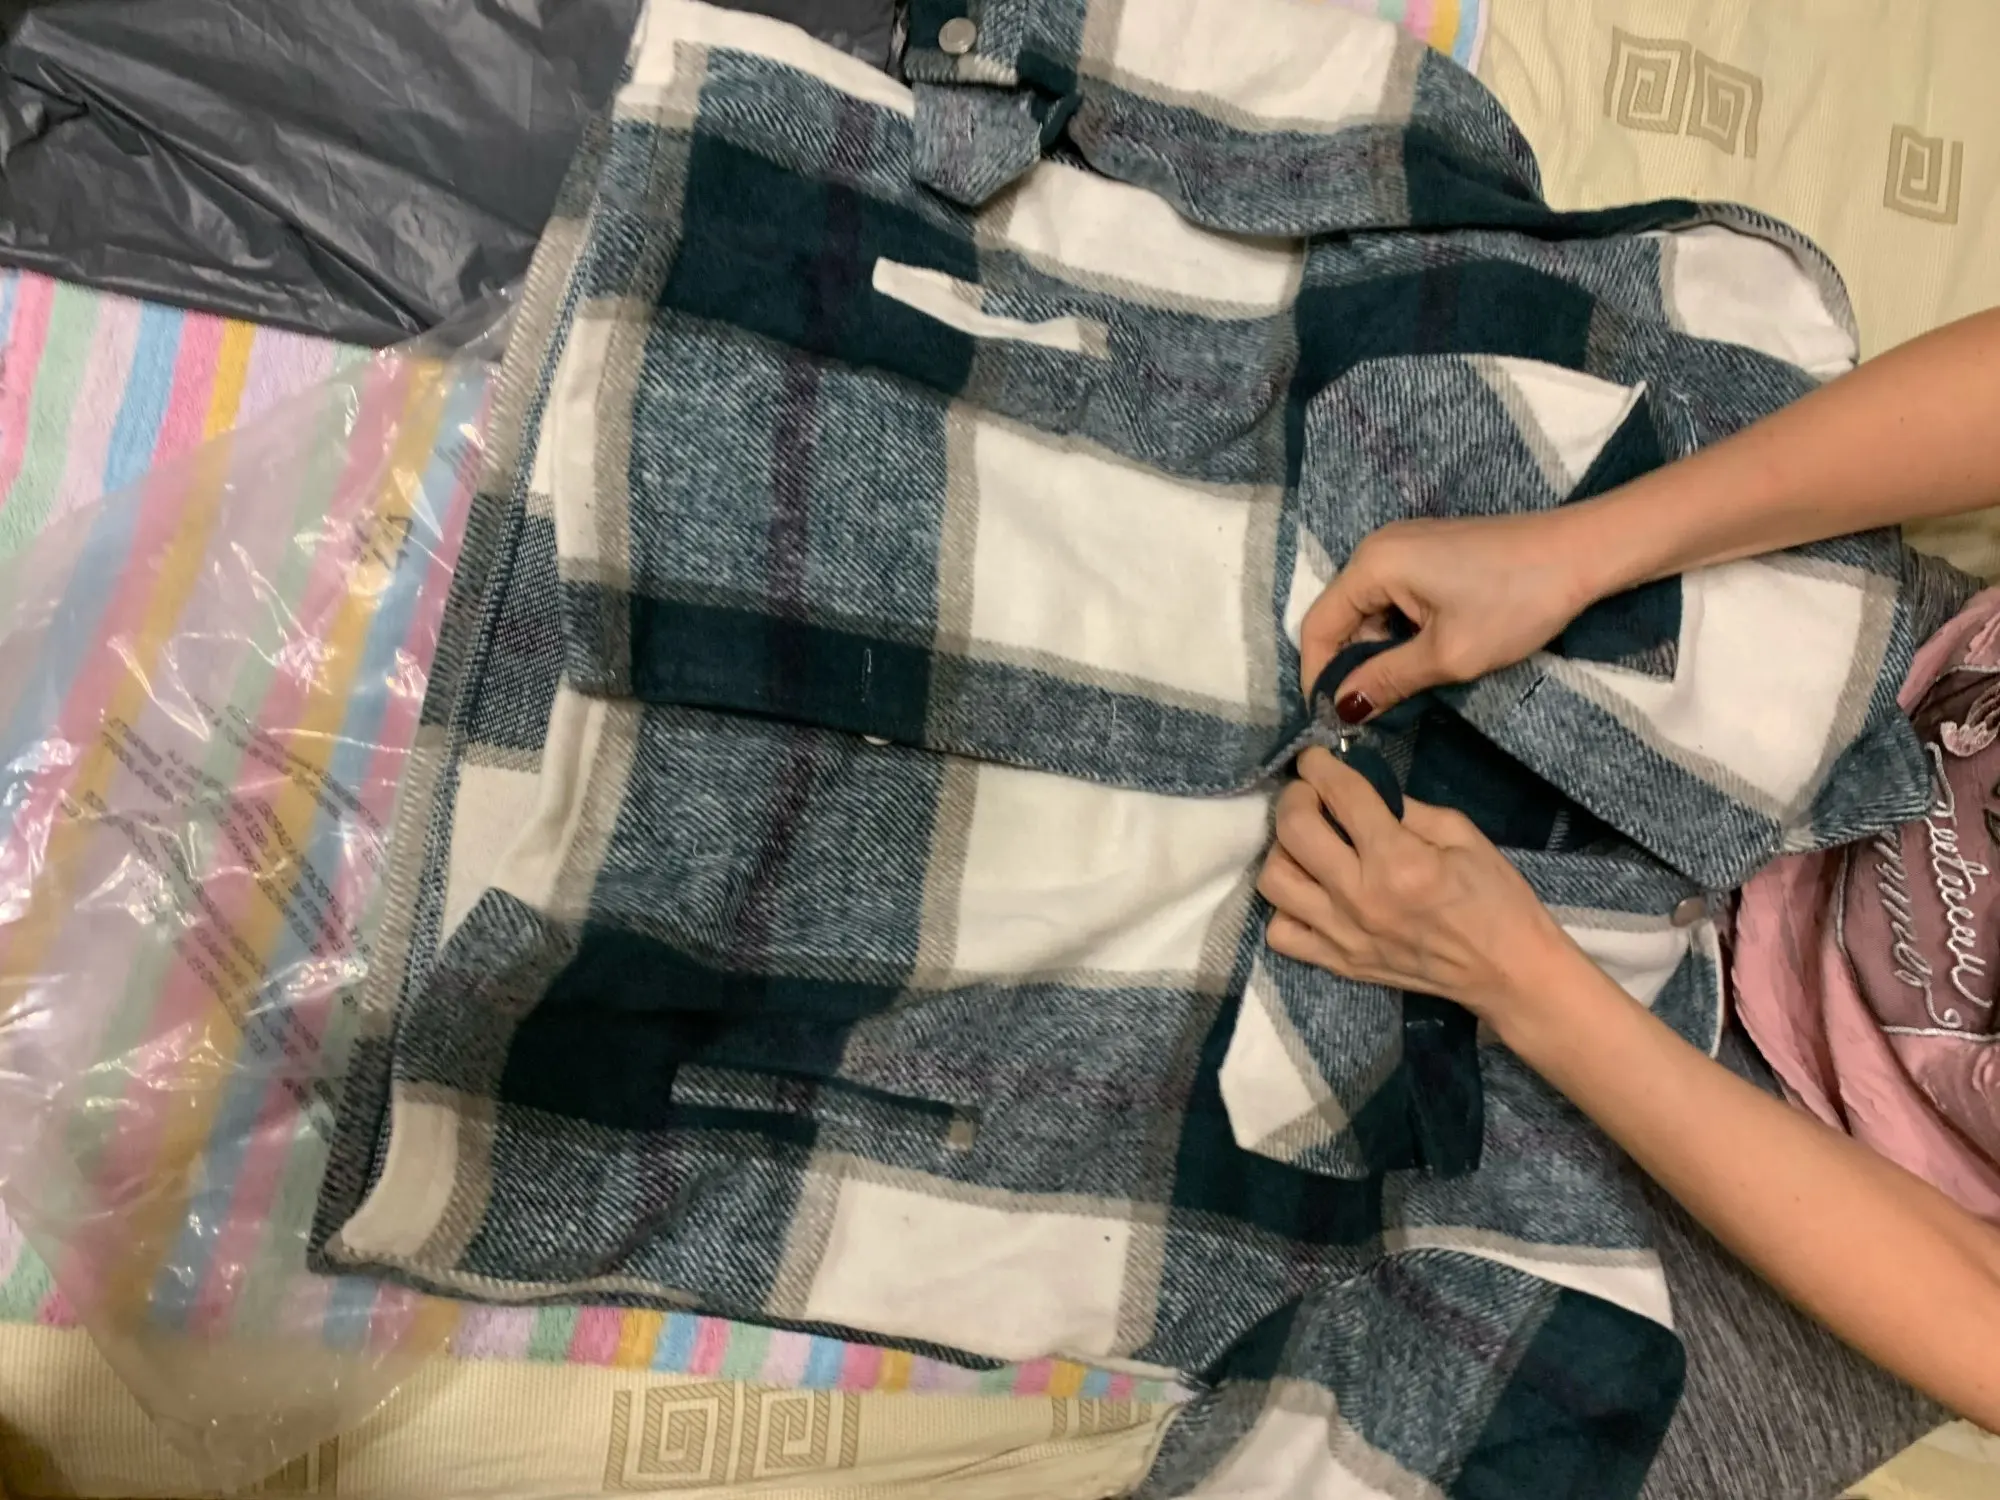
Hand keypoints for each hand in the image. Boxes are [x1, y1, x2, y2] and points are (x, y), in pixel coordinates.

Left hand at [1257, 749, 1575, 1019]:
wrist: (1508, 973)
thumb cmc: (1496, 899)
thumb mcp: (1463, 835)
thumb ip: (1406, 808)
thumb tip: (1361, 787)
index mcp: (1399, 860)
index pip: (1342, 796)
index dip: (1320, 766)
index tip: (1315, 758)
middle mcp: (1361, 897)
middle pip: (1293, 831)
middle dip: (1295, 797)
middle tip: (1310, 794)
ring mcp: (1343, 934)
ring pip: (1274, 881)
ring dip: (1283, 851)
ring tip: (1307, 844)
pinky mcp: (1338, 964)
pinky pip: (1280, 933)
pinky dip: (1285, 908)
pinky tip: (1310, 893)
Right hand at [1299, 513, 1601, 721]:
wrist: (1584, 553)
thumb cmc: (1516, 602)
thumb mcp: (1449, 655)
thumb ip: (1387, 681)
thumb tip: (1342, 709)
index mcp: (1373, 565)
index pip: (1317, 626)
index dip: (1317, 676)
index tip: (1332, 720)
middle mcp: (1378, 547)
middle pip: (1341, 617)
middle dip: (1350, 666)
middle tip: (1371, 714)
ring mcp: (1404, 546)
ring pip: (1369, 611)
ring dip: (1379, 652)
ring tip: (1403, 691)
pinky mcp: (1429, 552)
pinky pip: (1394, 598)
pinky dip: (1400, 632)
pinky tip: (1424, 658)